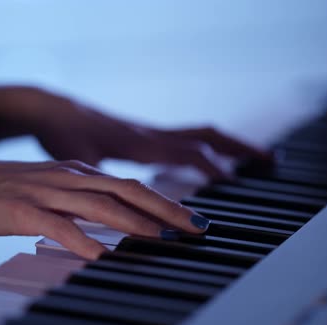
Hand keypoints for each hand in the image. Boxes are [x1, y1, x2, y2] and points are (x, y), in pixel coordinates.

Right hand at [0, 157, 207, 259]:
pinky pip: (60, 227)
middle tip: (196, 227)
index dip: (164, 201)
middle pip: (128, 190)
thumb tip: (105, 223)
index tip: (190, 218)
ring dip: (136, 223)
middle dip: (167, 209)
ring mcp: (45, 192)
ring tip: (164, 239)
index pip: (130, 185)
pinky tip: (104, 257)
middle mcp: (67, 177)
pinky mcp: (22, 210)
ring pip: (102, 204)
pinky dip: (86, 242)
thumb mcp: (44, 189)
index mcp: (74, 172)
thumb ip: (76, 203)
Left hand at [12, 88, 270, 179]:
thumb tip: (124, 210)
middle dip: (240, 148)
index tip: (236, 183)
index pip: (188, 152)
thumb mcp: (80, 162)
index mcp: (141, 142)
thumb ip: (103, 183)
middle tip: (272, 162)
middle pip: (206, 136)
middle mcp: (153, 135)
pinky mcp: (147, 137)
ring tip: (259, 159)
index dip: (212, 167)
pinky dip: (208, 149)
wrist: (54, 112)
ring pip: (200, 135)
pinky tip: (214, 161)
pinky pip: (186, 140)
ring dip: (230, 146)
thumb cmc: (65, 136)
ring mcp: (152, 134)